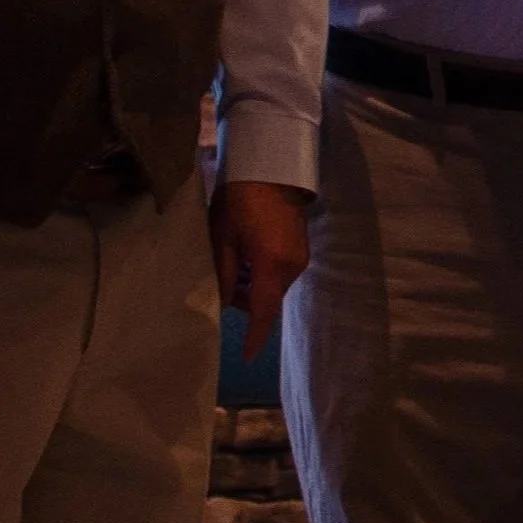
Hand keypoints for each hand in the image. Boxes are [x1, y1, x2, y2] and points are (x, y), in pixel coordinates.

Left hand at [209, 179, 310, 355]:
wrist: (271, 166)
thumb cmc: (240, 199)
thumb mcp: (222, 236)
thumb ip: (224, 273)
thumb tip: (224, 302)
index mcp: (272, 265)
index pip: (263, 312)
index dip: (255, 336)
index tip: (247, 356)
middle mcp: (292, 267)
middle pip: (267, 299)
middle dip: (245, 301)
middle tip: (222, 283)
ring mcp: (299, 257)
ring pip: (272, 286)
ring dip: (252, 284)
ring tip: (231, 261)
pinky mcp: (300, 248)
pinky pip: (279, 272)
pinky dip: (261, 272)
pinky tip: (245, 254)